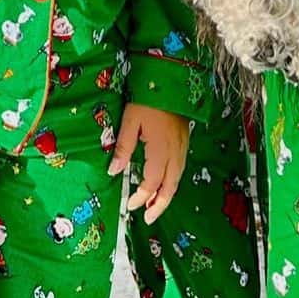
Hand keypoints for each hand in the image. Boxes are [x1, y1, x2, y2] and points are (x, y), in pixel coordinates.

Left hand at [108, 103, 188, 224]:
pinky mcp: (184, 140)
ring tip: (155, 205)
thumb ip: (123, 147)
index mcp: (161, 150)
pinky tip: (164, 182)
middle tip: (148, 218)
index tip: (131, 206)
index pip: (152, 182)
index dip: (142, 196)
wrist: (171, 79)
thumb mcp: (130, 120)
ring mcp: (182, 146)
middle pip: (170, 186)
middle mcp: (175, 152)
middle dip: (159, 204)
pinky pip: (180, 168)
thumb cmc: (147, 98)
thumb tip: (114, 171)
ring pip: (177, 179)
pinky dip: (172, 181)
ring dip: (166, 194)